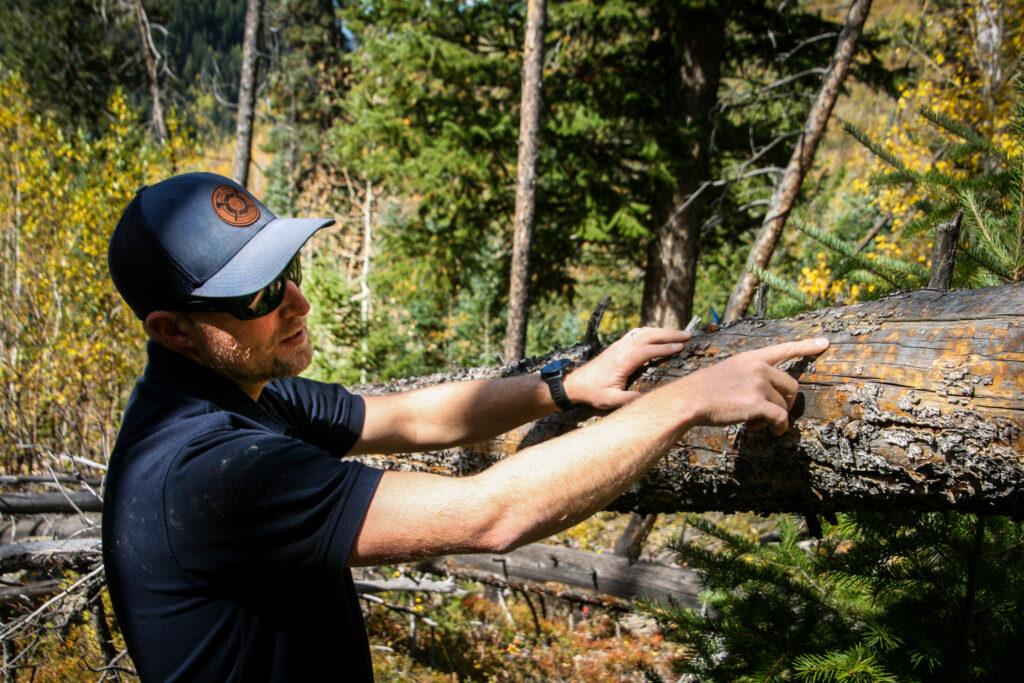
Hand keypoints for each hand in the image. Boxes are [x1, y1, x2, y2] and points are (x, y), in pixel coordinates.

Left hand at [564, 327, 692, 409]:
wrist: (576, 383)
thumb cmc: (593, 392)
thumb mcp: (611, 400)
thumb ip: (629, 399)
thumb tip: (649, 397)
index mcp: (622, 361)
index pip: (647, 350)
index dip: (664, 348)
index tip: (681, 347)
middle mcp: (621, 349)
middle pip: (649, 336)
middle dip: (669, 334)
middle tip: (688, 335)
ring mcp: (619, 345)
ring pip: (644, 332)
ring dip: (662, 331)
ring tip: (680, 333)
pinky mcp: (618, 345)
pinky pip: (637, 333)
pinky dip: (652, 331)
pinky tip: (660, 334)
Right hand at [675, 337, 828, 434]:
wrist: (691, 399)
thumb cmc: (705, 389)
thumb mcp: (729, 371)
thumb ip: (751, 375)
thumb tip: (769, 392)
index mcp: (752, 357)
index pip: (785, 349)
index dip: (807, 347)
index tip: (825, 344)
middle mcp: (759, 368)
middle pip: (791, 385)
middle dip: (785, 401)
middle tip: (771, 413)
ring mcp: (760, 385)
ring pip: (783, 405)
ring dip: (774, 418)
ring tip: (756, 422)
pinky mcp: (758, 404)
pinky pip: (780, 418)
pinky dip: (779, 428)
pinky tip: (772, 432)